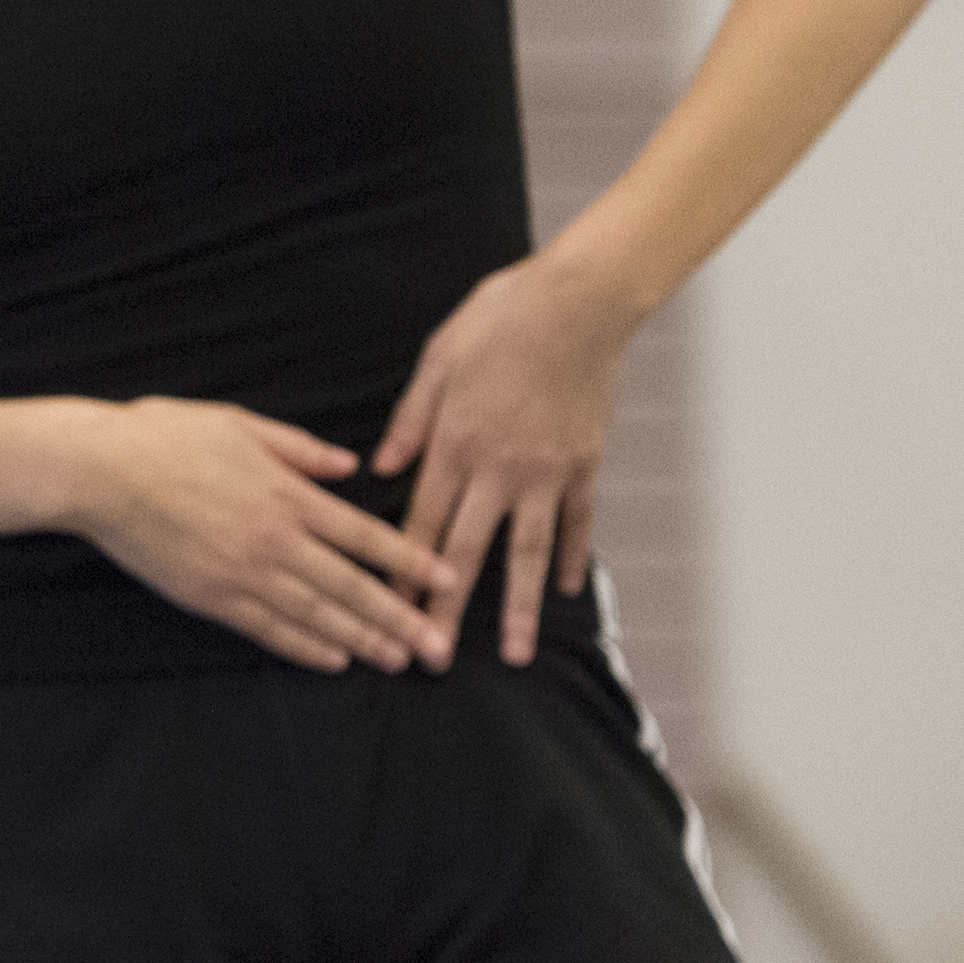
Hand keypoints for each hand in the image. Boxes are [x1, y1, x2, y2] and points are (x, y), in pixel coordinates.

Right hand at [78, 398, 451, 673]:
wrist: (100, 471)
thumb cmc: (165, 436)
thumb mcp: (239, 424)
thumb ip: (299, 449)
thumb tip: (348, 466)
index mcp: (286, 493)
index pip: (364, 535)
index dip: (409, 561)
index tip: (445, 581)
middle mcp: (274, 539)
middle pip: (352, 586)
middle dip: (401, 618)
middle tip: (439, 646)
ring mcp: (242, 572)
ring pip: (317, 614)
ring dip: (362, 640)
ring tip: (398, 659)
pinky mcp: (211, 596)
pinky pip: (268, 629)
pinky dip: (305, 647)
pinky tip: (334, 660)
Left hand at [373, 253, 636, 665]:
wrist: (578, 303)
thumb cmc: (499, 320)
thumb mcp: (436, 361)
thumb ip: (409, 421)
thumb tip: (379, 469)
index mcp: (453, 443)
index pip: (420, 523)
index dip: (400, 572)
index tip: (387, 611)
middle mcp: (498, 468)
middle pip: (467, 552)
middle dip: (448, 610)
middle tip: (435, 659)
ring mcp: (545, 471)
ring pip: (528, 552)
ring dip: (521, 608)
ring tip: (517, 656)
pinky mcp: (584, 464)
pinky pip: (577, 522)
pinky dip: (571, 557)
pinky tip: (566, 589)